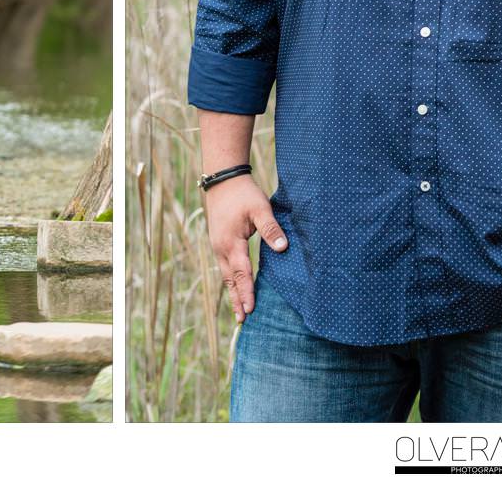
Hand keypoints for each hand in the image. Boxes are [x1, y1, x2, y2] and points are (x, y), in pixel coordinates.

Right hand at [203, 174, 286, 321]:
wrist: (222, 181)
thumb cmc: (243, 194)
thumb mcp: (260, 208)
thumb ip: (271, 229)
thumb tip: (282, 248)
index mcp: (232, 243)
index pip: (241, 273)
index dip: (246, 292)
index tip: (249, 310)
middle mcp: (221, 249)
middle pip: (230, 280)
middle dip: (236, 300)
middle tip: (242, 321)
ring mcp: (218, 247)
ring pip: (226, 276)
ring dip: (233, 293)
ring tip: (238, 313)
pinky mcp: (219, 243)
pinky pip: (225, 267)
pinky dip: (231, 281)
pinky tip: (236, 288)